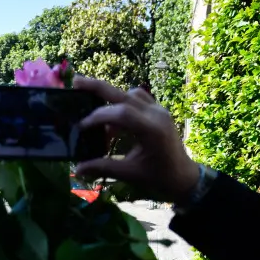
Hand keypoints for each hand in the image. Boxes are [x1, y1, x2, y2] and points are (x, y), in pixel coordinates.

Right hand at [73, 75, 200, 203]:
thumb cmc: (159, 177)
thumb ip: (103, 168)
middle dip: (98, 87)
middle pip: (124, 94)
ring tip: (93, 107)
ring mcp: (160, 111)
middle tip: (76, 81)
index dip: (98, 117)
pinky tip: (112, 118)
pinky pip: (139, 99)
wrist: (184, 177)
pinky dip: (122, 104)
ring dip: (111, 98)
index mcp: (152, 130)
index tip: (82, 127)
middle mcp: (157, 114)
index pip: (121, 113)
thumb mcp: (130, 174)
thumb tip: (78, 169)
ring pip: (131, 94)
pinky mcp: (159, 112)